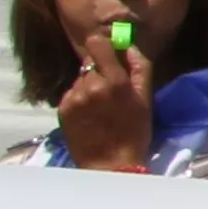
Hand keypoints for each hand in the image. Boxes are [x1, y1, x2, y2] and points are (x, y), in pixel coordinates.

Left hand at [52, 28, 156, 172]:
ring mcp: (73, 97)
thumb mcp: (145, 99)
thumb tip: (127, 44)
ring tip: (98, 107)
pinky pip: (71, 94)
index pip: (97, 43)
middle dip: (99, 72)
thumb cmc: (134, 132)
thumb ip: (139, 67)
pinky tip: (88, 116)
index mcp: (114, 80)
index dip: (103, 47)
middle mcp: (90, 85)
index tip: (109, 56)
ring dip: (88, 87)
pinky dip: (79, 100)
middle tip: (109, 92)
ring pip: (80, 79)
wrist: (110, 165)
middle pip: (89, 63)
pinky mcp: (62, 109)